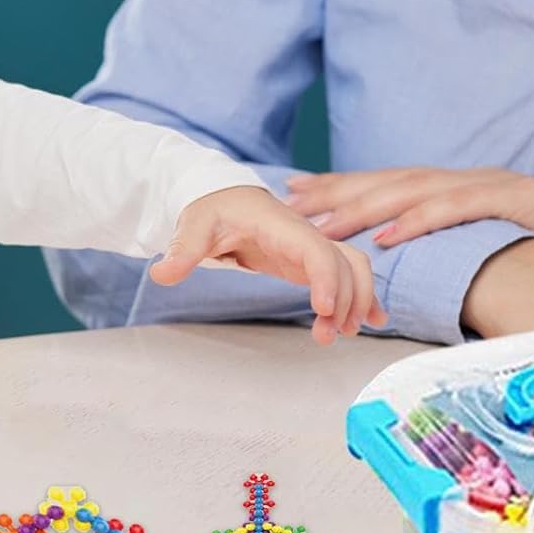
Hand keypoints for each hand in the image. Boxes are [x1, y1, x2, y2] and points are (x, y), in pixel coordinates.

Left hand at [149, 185, 385, 344]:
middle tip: (327, 334)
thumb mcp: (194, 226)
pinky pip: (346, 275)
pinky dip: (362, 297)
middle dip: (347, 299)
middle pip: (346, 263)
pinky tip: (372, 322)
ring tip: (338, 335)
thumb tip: (162, 272)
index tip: (325, 310)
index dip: (326, 279)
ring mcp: (311, 248)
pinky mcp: (310, 262)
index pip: (317, 249)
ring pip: (353, 269)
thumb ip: (183, 250)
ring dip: (356, 302)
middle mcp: (305, 236)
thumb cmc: (213, 209)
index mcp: (281, 225)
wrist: (225, 198)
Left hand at [286, 167, 533, 248]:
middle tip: (296, 200)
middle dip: (341, 190)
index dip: (347, 186)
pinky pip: (459, 208)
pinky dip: (421, 218)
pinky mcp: (517, 199)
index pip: (394, 184)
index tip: (302, 193)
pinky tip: (388, 233)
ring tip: (326, 220)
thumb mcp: (500, 250)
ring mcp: (493, 185)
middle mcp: (470, 180)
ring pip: (416, 190)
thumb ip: (462, 254)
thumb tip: (420, 278)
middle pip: (393, 181)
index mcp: (463, 191)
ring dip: (367, 204)